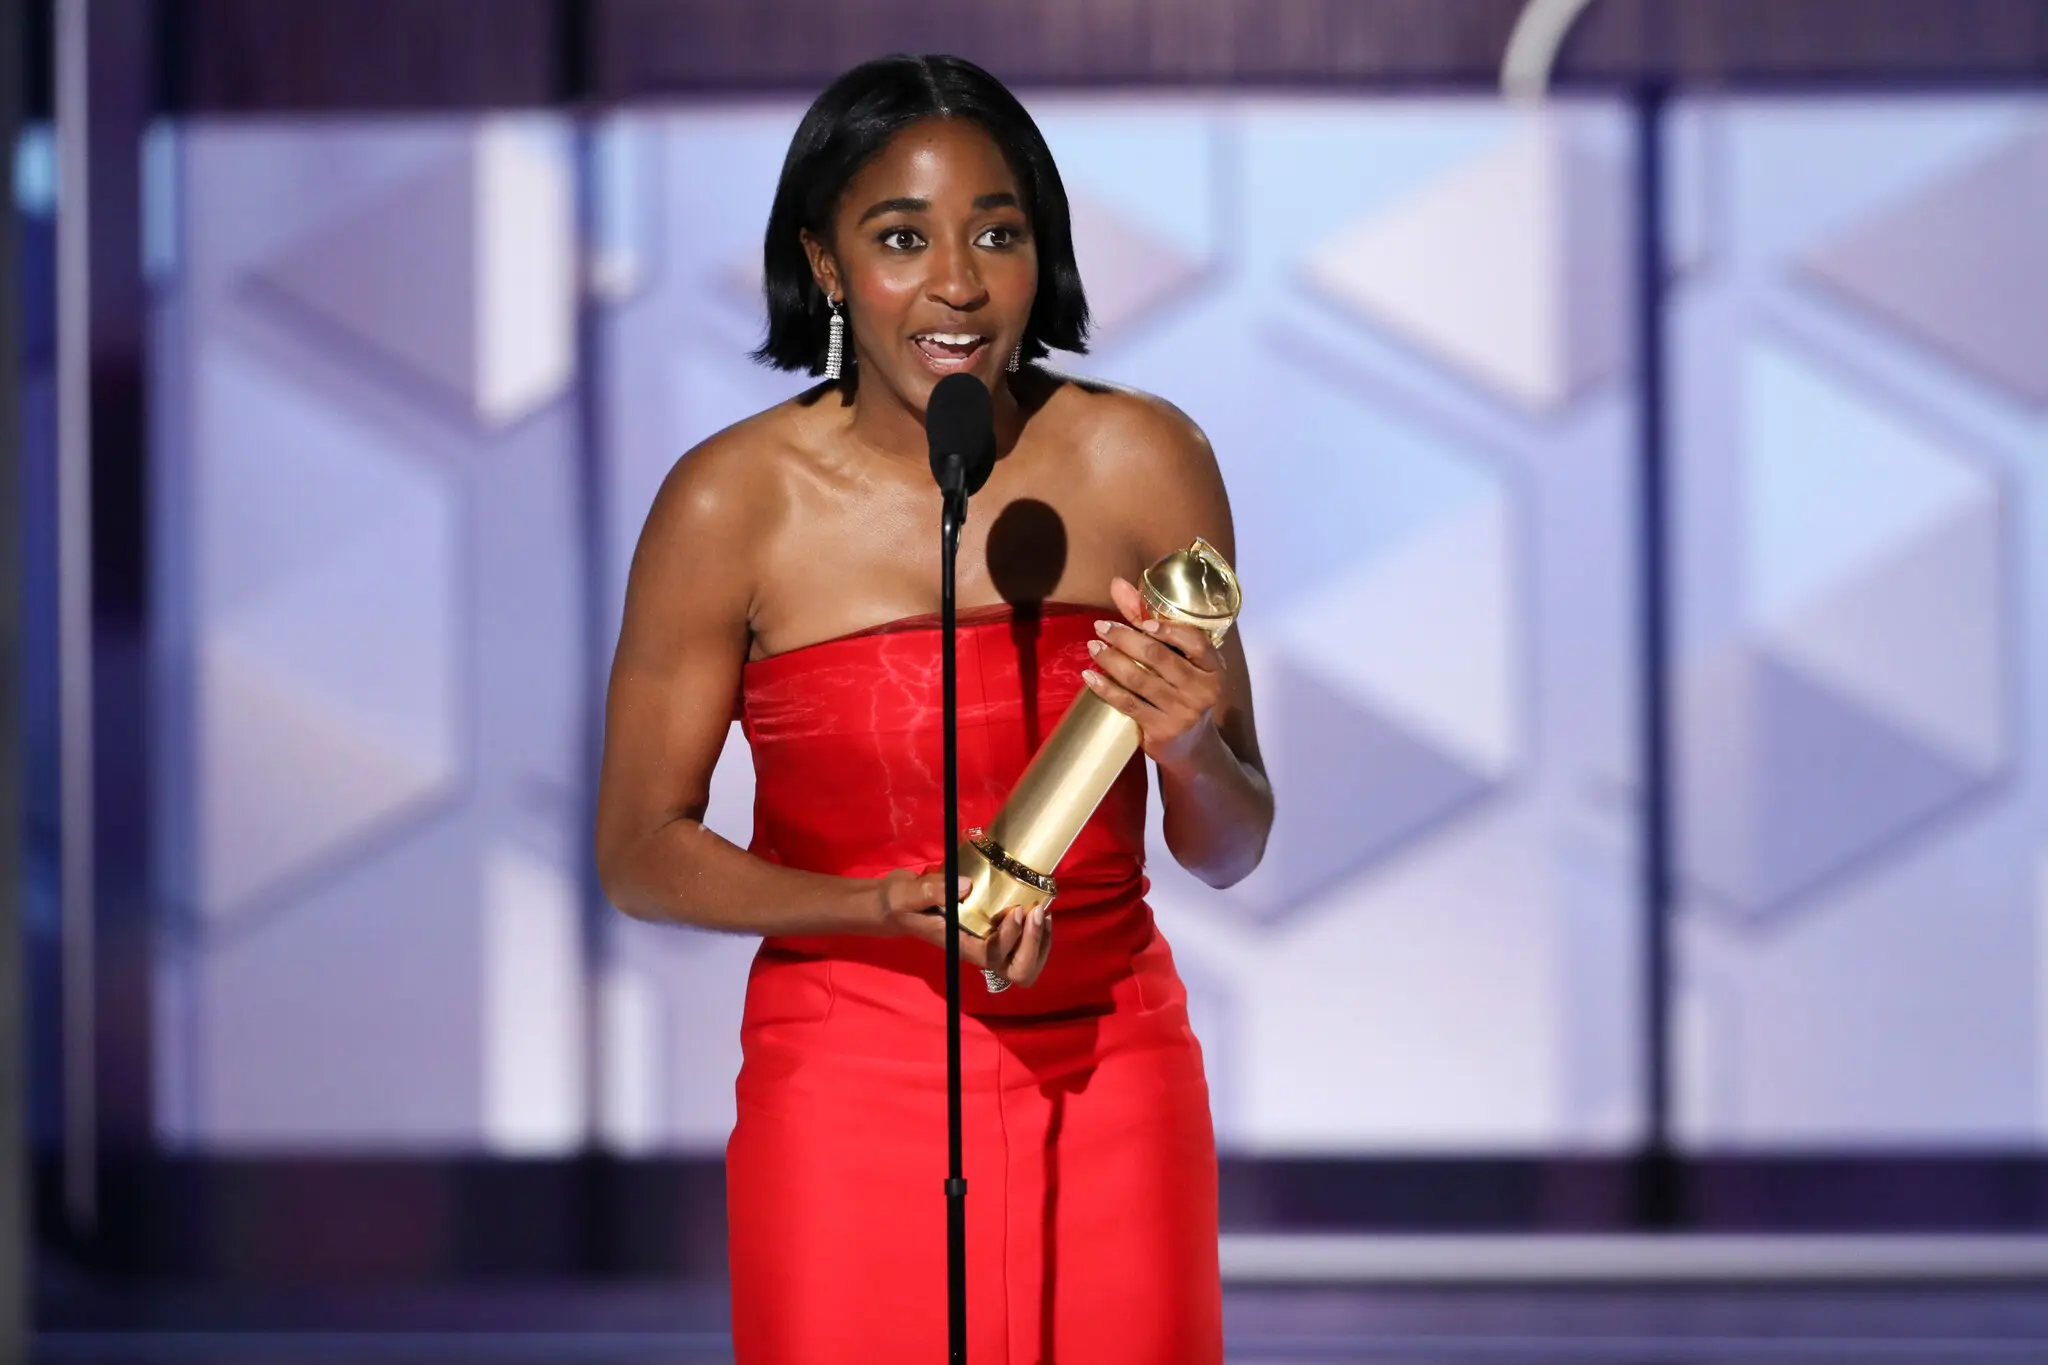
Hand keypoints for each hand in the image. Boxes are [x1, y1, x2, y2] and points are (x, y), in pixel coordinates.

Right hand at [873, 866, 1051, 987]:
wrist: (897, 906)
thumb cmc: (899, 903)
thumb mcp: (905, 895)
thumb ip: (930, 890)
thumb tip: (967, 886)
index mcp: (960, 946)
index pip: (992, 956)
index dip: (1010, 939)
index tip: (1016, 910)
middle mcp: (977, 950)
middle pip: (1017, 971)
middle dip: (1033, 945)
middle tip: (1035, 912)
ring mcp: (987, 944)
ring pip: (1026, 963)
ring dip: (1040, 941)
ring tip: (1041, 911)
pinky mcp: (993, 934)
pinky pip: (1025, 947)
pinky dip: (1038, 933)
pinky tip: (1036, 909)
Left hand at [1081, 576, 1226, 772]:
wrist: (1191, 746)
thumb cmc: (1181, 691)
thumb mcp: (1178, 659)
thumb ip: (1149, 620)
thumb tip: (1117, 584)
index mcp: (1213, 667)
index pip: (1195, 640)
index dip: (1167, 628)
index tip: (1141, 621)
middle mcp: (1202, 689)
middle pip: (1158, 656)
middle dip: (1125, 638)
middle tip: (1101, 626)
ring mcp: (1182, 712)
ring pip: (1139, 678)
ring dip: (1110, 660)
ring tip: (1093, 646)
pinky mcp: (1161, 730)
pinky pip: (1127, 703)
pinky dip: (1105, 688)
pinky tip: (1089, 676)